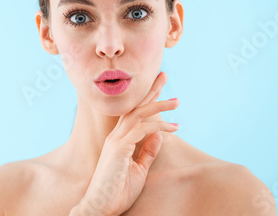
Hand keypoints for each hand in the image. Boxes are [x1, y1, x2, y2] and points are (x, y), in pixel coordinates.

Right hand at [72, 71, 178, 215]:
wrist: (100, 207)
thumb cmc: (117, 191)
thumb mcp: (138, 169)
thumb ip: (147, 152)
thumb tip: (159, 136)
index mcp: (119, 139)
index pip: (134, 113)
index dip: (147, 98)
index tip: (160, 86)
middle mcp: (116, 136)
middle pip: (135, 106)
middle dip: (151, 90)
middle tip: (164, 75)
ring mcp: (116, 141)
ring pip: (138, 114)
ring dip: (158, 105)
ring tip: (177, 102)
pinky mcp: (119, 148)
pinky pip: (141, 130)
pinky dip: (157, 126)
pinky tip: (172, 128)